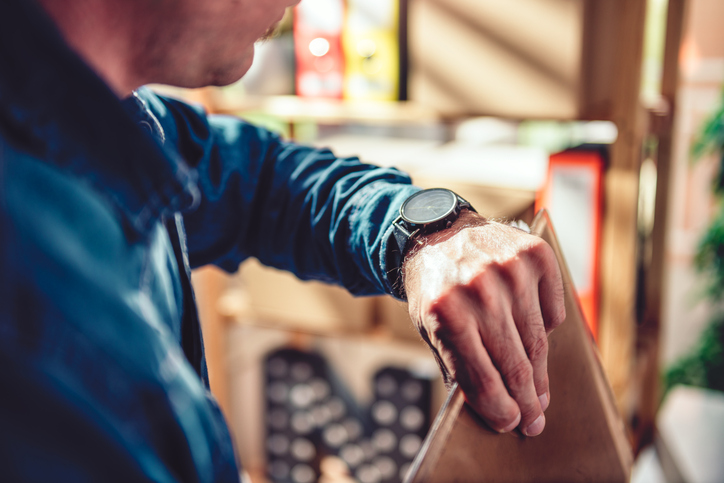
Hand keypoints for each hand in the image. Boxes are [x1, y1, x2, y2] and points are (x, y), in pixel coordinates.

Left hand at [402, 210, 564, 436]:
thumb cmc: (434, 288)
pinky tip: (535, 336)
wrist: (438, 233)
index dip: (501, 411)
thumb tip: (494, 409)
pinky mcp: (534, 256)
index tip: (511, 425)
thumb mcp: (428, 328)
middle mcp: (479, 291)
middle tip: (534, 422)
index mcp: (446, 315)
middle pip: (516, 366)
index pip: (483, 381)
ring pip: (538, 343)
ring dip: (540, 375)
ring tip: (539, 394)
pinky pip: (554, 310)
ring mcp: (510, 271)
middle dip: (527, 402)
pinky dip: (548, 328)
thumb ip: (457, 365)